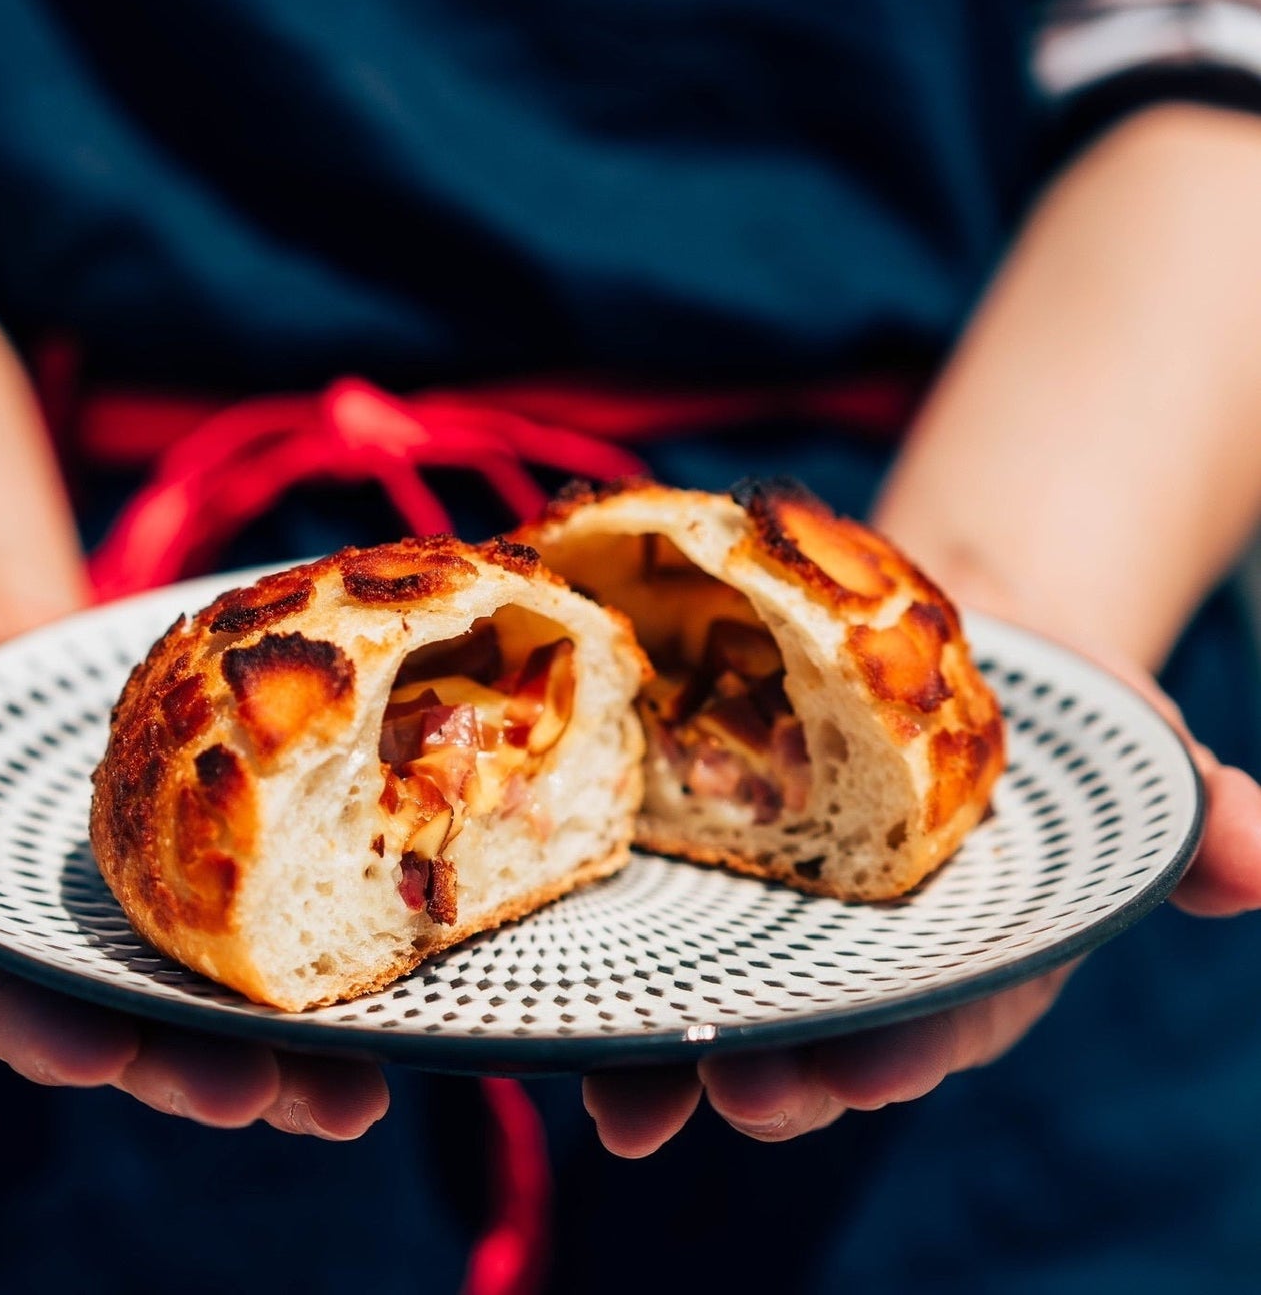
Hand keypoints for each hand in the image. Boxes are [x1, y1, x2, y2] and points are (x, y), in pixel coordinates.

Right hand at [0, 578, 387, 1137]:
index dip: (48, 1031)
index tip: (106, 1055)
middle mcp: (50, 942)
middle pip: (128, 1022)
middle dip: (209, 1067)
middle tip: (307, 1105)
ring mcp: (130, 905)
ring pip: (210, 985)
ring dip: (289, 1039)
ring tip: (369, 1084)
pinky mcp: (198, 855)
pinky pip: (261, 896)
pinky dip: (322, 928)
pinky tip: (398, 957)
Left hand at [581, 636, 1260, 1158]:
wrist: (935, 643)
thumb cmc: (1039, 712)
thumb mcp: (1120, 746)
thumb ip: (1188, 813)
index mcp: (968, 949)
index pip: (944, 1014)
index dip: (905, 1046)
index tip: (866, 1068)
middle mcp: (864, 960)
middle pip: (820, 1034)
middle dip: (781, 1071)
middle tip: (736, 1092)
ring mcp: (774, 928)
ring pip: (722, 1013)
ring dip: (672, 1063)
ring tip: (624, 1100)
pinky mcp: (702, 878)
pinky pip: (649, 939)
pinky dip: (605, 983)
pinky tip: (557, 1016)